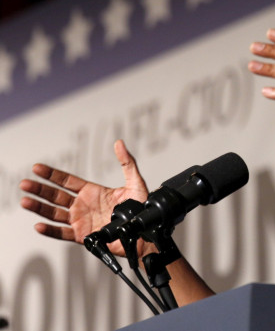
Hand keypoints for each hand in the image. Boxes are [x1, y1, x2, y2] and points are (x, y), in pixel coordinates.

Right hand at [19, 139, 149, 255]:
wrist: (145, 233)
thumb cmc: (141, 209)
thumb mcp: (135, 182)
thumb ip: (127, 163)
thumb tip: (119, 143)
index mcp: (92, 192)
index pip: (67, 181)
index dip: (52, 175)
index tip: (37, 168)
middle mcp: (83, 205)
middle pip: (56, 196)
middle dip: (40, 190)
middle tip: (24, 184)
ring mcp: (82, 221)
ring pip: (54, 214)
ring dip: (39, 208)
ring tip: (25, 201)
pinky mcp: (83, 236)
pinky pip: (63, 233)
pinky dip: (51, 231)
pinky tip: (39, 225)